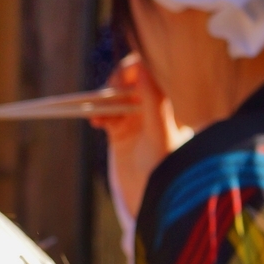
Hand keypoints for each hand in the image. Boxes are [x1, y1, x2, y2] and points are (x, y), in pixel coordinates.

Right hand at [88, 54, 189, 222]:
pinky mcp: (119, 133)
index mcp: (161, 101)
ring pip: (112, 99)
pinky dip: (98, 115)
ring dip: (102, 102)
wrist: (157, 196)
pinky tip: (96, 122)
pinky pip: (105, 116)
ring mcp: (133, 120)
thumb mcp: (161, 133)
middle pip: (125, 82)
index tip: (118, 82)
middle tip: (106, 95)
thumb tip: (142, 68)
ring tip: (97, 114)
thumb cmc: (167, 166)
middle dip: (112, 85)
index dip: (128, 71)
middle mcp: (147, 107)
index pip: (143, 72)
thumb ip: (155, 101)